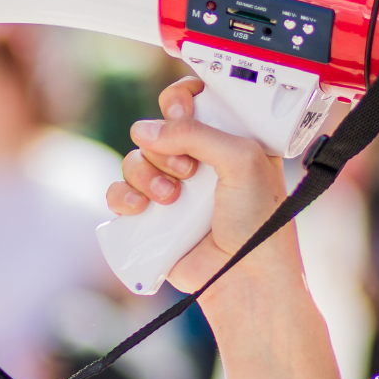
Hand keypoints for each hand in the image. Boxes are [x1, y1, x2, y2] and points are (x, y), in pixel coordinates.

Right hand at [106, 78, 295, 295]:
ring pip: (136, 159)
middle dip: (165, 145)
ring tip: (171, 197)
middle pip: (158, 128)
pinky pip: (120, 193)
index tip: (182, 112)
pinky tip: (141, 208)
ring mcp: (174, 188)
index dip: (181, 101)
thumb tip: (145, 130)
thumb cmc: (258, 221)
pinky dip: (123, 196)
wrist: (245, 277)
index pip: (194, 101)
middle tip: (189, 170)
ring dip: (146, 173)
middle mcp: (200, 160)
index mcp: (229, 139)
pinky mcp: (153, 216)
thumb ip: (197, 133)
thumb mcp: (242, 160)